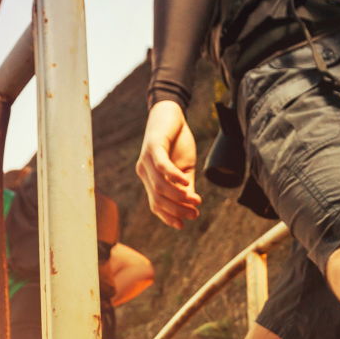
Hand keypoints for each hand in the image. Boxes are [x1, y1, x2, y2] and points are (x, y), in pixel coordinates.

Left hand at [136, 99, 200, 228]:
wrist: (172, 113)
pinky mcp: (153, 146)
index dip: (168, 216)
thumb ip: (186, 186)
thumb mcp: (185, 167)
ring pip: (160, 186)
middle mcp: (144, 171)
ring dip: (178, 196)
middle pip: (157, 198)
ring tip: (195, 200)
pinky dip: (173, 176)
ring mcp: (146, 159)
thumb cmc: (177, 141)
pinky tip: (185, 182)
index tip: (183, 225)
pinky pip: (161, 166)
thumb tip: (192, 204)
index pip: (156, 204)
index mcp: (150, 178)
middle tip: (194, 213)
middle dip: (176, 209)